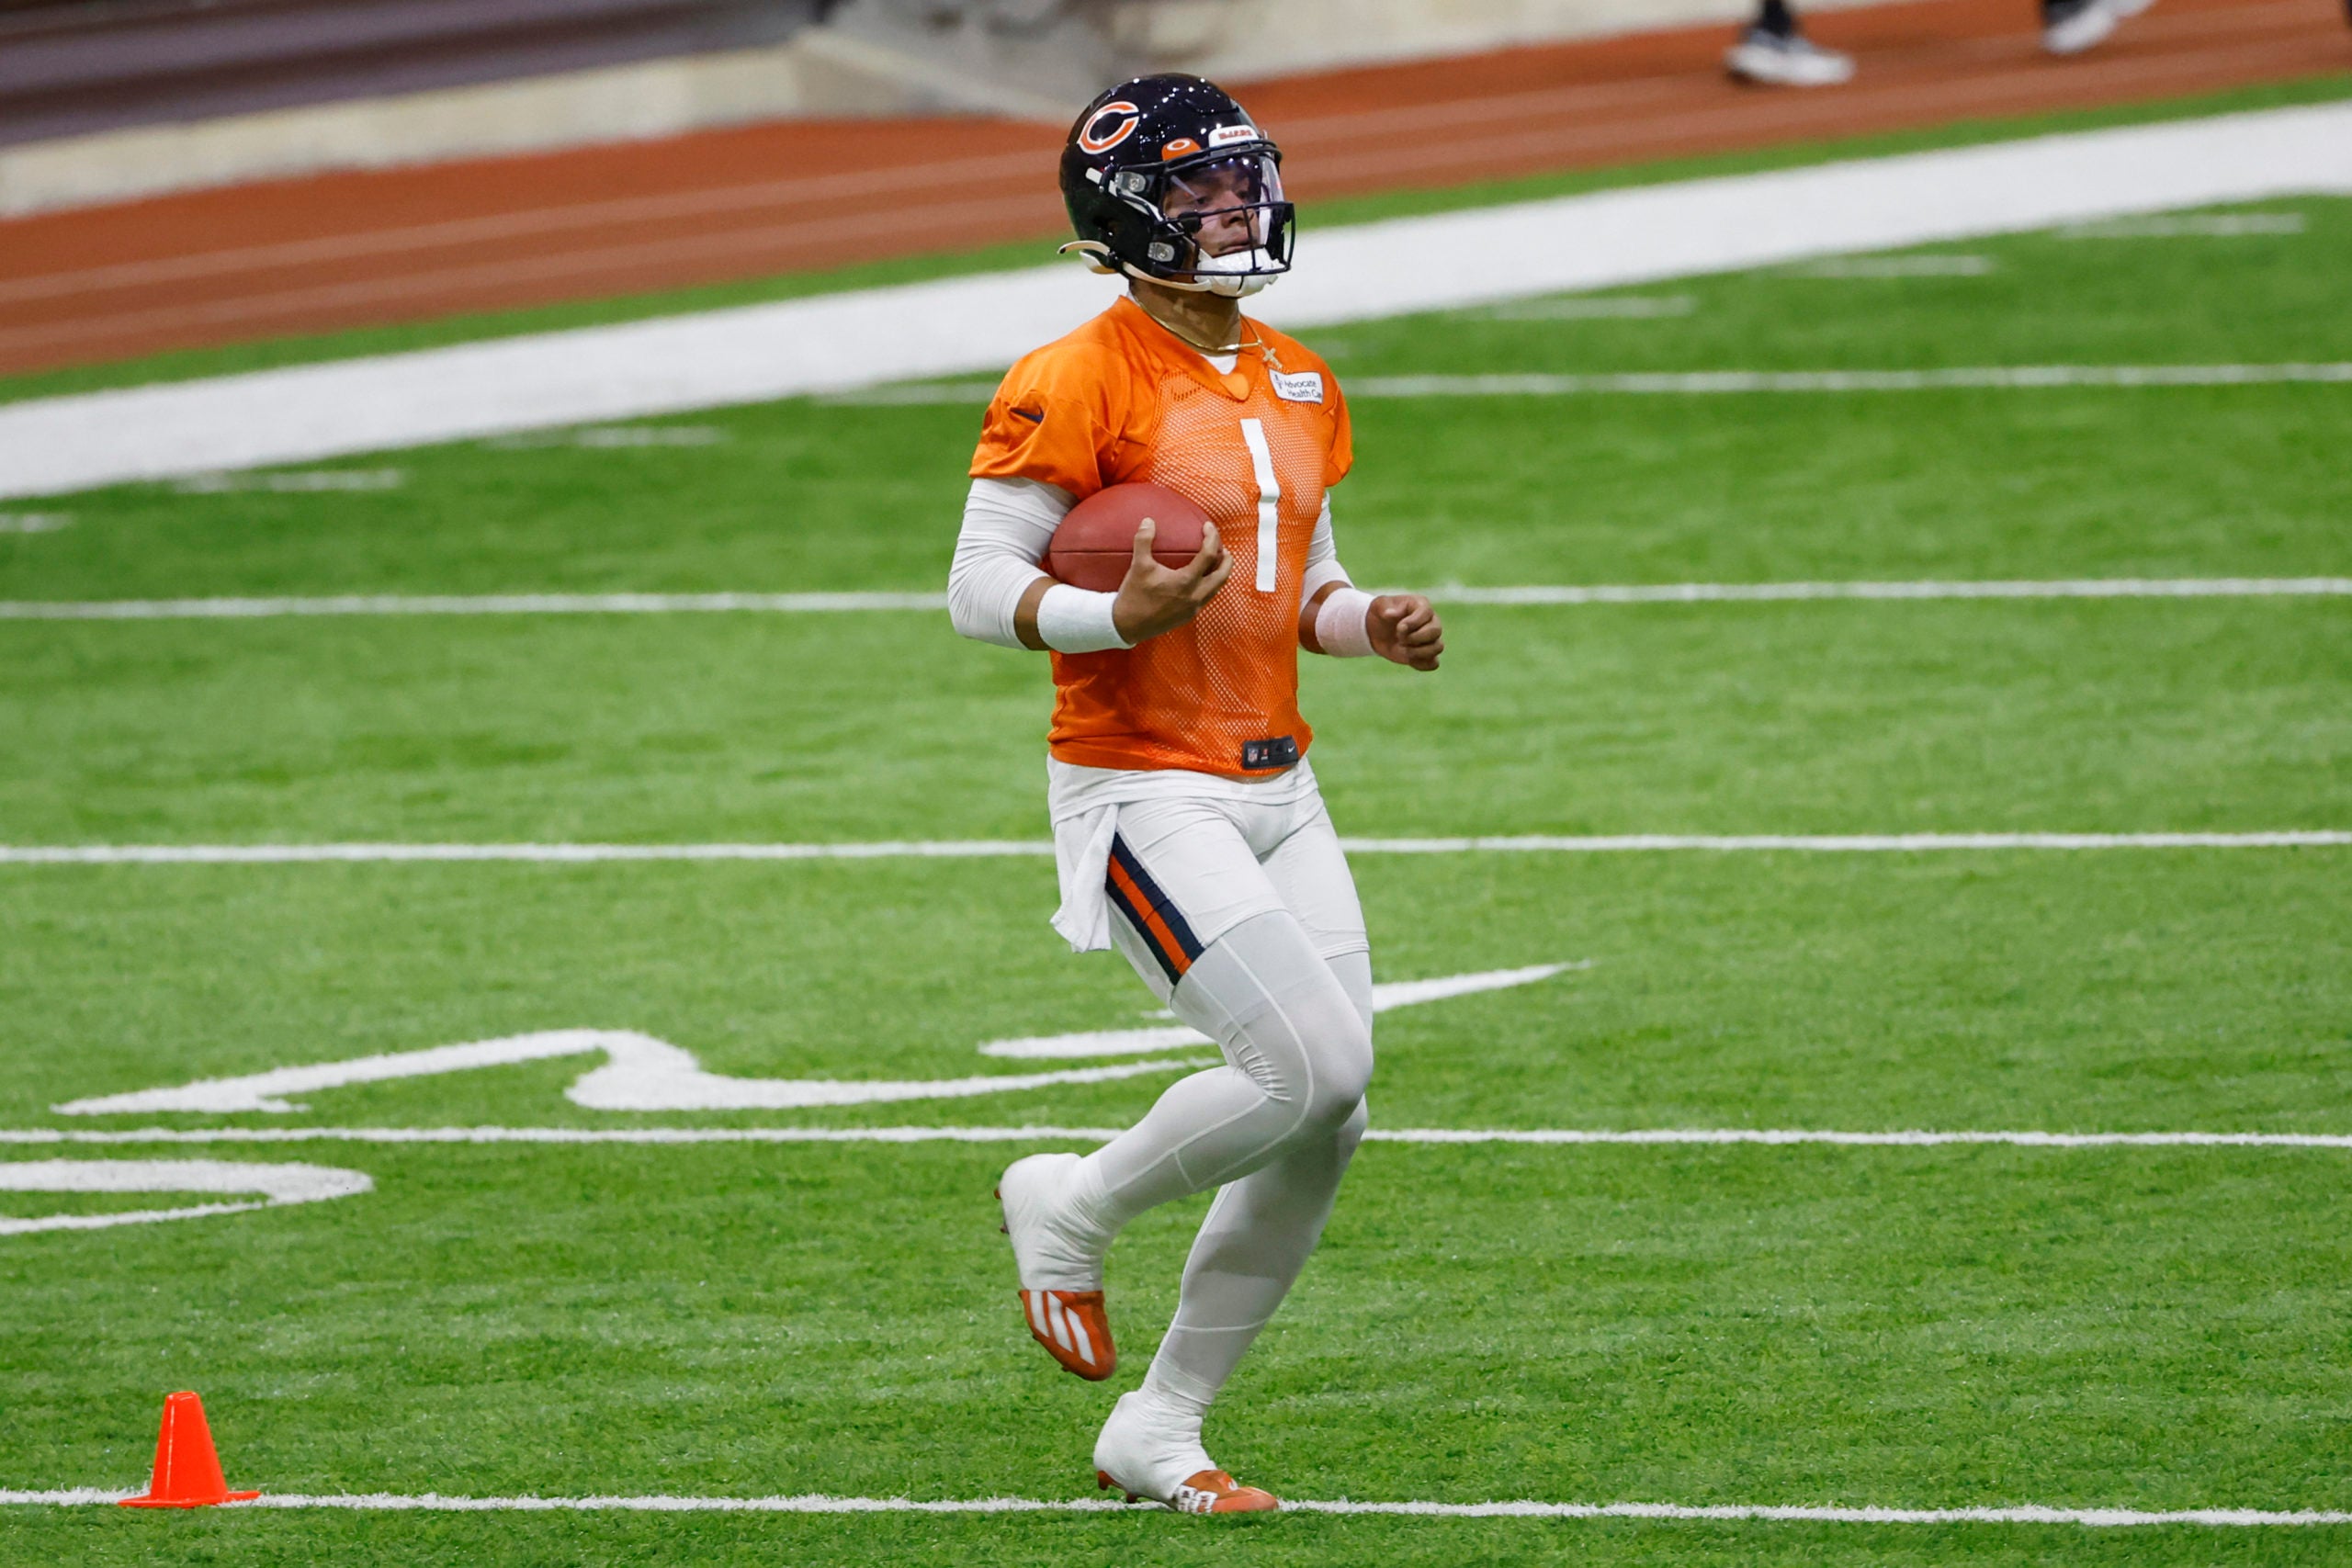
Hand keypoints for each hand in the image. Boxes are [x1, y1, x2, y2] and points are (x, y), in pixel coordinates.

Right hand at [1111, 517, 1230, 643]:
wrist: (1127, 625)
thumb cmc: (1133, 595)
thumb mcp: (1138, 565)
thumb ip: (1143, 541)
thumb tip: (1148, 521)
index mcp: (1186, 581)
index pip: (1208, 555)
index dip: (1212, 538)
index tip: (1208, 527)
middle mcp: (1194, 596)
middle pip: (1222, 575)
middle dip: (1226, 560)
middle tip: (1223, 548)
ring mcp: (1193, 608)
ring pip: (1216, 589)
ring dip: (1220, 574)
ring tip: (1217, 563)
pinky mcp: (1188, 616)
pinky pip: (1206, 598)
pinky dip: (1210, 586)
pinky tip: (1202, 581)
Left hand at [1369, 593, 1442, 669]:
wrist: (1378, 631)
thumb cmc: (1382, 614)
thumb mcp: (1379, 606)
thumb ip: (1385, 608)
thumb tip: (1390, 614)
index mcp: (1421, 605)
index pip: (1427, 613)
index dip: (1413, 622)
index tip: (1399, 628)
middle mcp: (1431, 621)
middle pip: (1436, 631)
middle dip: (1415, 638)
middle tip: (1399, 638)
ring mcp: (1432, 639)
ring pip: (1438, 647)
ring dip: (1418, 652)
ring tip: (1403, 650)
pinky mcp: (1427, 655)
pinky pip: (1433, 663)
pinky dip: (1421, 664)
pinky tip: (1407, 659)